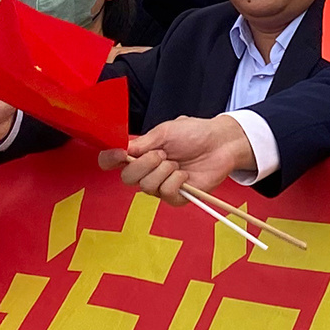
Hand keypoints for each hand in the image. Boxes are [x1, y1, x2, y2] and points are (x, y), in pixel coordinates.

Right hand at [116, 115, 252, 202]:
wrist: (220, 143)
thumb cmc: (194, 133)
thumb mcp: (164, 132)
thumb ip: (141, 143)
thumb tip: (120, 149)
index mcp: (140, 154)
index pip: (112, 162)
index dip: (109, 160)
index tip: (119, 154)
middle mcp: (147, 172)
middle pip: (127, 178)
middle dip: (144, 164)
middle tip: (162, 154)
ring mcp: (161, 186)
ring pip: (147, 187)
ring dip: (163, 170)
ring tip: (176, 162)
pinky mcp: (177, 197)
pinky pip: (166, 194)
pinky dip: (176, 181)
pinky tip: (185, 174)